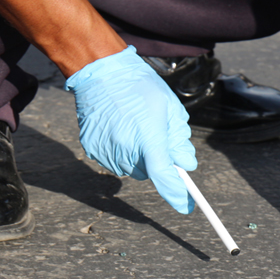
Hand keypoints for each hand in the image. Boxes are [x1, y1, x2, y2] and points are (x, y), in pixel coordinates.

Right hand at [66, 46, 196, 213]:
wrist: (100, 72)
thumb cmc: (139, 86)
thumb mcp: (169, 107)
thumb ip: (179, 138)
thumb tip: (186, 164)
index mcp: (148, 136)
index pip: (165, 176)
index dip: (177, 194)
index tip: (186, 206)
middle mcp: (126, 148)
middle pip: (149, 173)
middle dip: (157, 161)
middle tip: (155, 135)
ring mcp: (107, 151)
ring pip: (132, 169)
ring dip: (139, 157)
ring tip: (134, 126)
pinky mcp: (93, 150)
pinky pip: (115, 162)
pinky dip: (122, 153)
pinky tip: (120, 129)